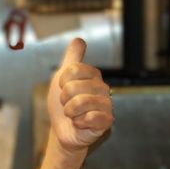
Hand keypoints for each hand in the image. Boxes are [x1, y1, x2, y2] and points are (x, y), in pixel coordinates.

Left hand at [47, 38, 113, 152]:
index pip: (72, 69)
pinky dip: (78, 122)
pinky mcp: (107, 121)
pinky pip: (89, 118)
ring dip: (69, 111)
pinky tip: (81, 123)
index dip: (61, 81)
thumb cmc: (63, 103)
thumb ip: (71, 59)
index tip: (63, 88)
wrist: (63, 129)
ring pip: (79, 103)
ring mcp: (107, 104)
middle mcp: (103, 87)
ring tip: (73, 114)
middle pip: (72, 87)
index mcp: (93, 75)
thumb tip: (79, 39)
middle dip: (63, 99)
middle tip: (68, 104)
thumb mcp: (62, 78)